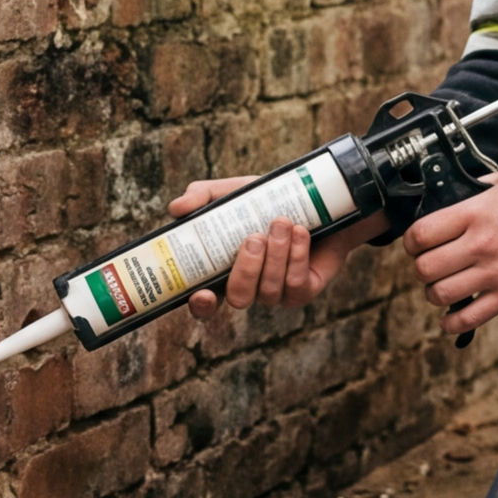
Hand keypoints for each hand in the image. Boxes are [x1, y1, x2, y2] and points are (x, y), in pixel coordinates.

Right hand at [167, 176, 389, 318]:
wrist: (321, 200)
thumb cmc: (270, 200)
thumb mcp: (234, 191)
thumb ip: (202, 196)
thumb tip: (175, 208)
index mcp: (225, 270)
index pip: (206, 303)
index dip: (201, 306)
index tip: (202, 294)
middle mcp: (249, 286)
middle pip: (238, 299)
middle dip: (245, 270)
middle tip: (254, 237)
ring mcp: (277, 293)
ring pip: (269, 290)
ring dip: (276, 254)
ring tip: (282, 221)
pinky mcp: (304, 291)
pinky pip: (295, 285)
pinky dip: (297, 256)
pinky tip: (300, 233)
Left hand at [401, 173, 497, 334]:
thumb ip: (471, 190)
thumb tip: (444, 196)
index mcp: (476, 213)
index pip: (421, 234)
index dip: (411, 242)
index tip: (416, 244)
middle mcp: (481, 244)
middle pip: (425, 268)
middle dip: (421, 269)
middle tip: (430, 266)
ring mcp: (495, 273)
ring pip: (441, 295)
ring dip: (434, 294)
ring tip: (442, 287)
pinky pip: (468, 319)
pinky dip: (451, 323)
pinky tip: (450, 317)